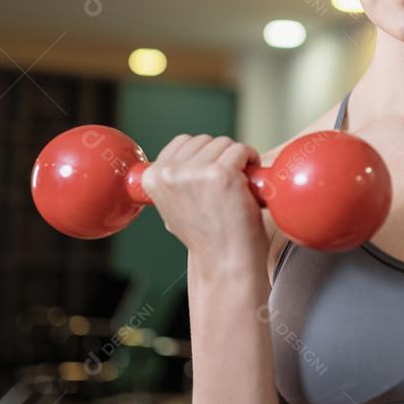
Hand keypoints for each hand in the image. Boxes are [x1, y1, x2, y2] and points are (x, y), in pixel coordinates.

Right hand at [140, 134, 266, 263]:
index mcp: (152, 177)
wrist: (225, 263)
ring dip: (238, 159)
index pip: (182, 142)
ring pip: (225, 143)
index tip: (211, 177)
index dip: (204, 156)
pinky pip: (242, 149)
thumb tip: (183, 159)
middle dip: (221, 158)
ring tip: (238, 187)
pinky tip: (249, 184)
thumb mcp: (174, 205)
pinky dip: (251, 161)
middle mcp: (169, 173)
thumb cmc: (207, 237)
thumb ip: (174, 180)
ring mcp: (195, 172)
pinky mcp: (222, 174)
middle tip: (228, 185)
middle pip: (205, 140)